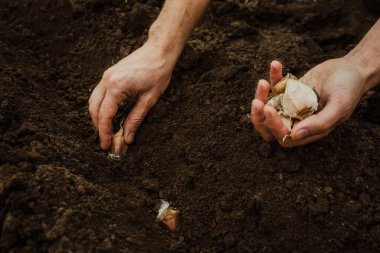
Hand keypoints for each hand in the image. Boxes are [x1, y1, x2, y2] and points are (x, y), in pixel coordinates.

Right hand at [89, 41, 174, 149]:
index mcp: (116, 87)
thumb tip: (127, 138)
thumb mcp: (149, 100)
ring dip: (98, 117)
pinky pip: (99, 94)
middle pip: (94, 109)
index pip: (105, 116)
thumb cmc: (158, 73)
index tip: (107, 146)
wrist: (159, 51)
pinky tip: (109, 115)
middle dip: (99, 127)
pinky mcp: (109, 74)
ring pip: (94, 101)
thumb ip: (135, 119)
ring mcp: (106, 76)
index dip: (105, 133)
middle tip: (108, 141)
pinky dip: (101, 107)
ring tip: (108, 130)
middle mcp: (107, 80)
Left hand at [251, 59, 365, 146]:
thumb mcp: (339, 106)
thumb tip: (295, 135)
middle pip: (269, 127)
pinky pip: (274, 87)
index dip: (273, 127)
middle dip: (259, 117)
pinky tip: (276, 64)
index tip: (269, 109)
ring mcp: (290, 106)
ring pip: (267, 107)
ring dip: (261, 96)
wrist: (351, 69)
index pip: (284, 137)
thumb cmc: (349, 89)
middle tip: (257, 102)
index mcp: (308, 130)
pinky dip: (273, 77)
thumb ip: (320, 123)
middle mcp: (296, 121)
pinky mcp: (288, 91)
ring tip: (263, 82)